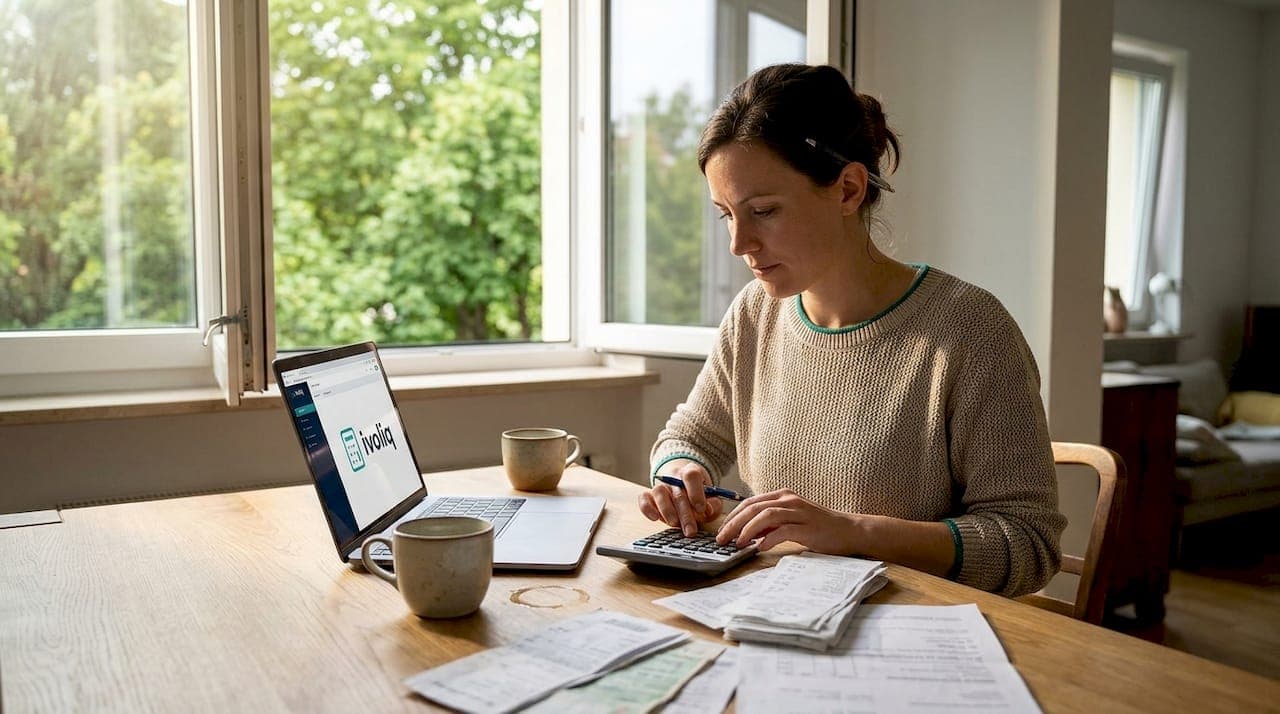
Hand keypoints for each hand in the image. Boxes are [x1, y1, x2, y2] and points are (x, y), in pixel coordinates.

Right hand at [637, 461, 722, 536]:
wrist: (682, 485)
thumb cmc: (698, 494)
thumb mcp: (711, 497)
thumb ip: (713, 504)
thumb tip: (708, 510)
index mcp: (691, 472)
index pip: (691, 475)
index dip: (696, 492)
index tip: (701, 509)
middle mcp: (674, 476)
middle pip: (677, 492)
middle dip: (685, 514)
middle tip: (691, 530)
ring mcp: (660, 485)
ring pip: (659, 492)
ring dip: (667, 510)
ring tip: (674, 524)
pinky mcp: (649, 495)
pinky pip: (643, 498)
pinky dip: (647, 508)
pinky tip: (655, 518)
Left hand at [715, 488, 858, 553]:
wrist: (849, 530)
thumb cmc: (819, 527)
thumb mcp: (790, 520)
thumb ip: (771, 524)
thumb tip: (746, 533)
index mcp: (783, 496)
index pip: (750, 502)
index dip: (732, 516)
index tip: (721, 530)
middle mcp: (789, 500)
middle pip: (753, 507)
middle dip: (734, 523)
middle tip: (722, 538)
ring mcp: (800, 512)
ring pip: (766, 516)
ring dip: (748, 530)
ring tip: (738, 543)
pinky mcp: (808, 527)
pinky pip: (784, 530)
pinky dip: (769, 539)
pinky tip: (760, 547)